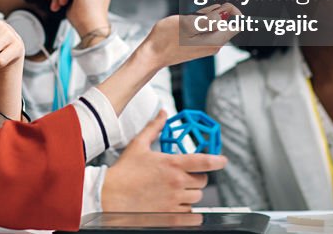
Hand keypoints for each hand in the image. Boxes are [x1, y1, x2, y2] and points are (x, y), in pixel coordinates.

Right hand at [102, 111, 225, 211]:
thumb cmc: (123, 172)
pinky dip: (189, 213)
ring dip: (191, 194)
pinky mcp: (170, 216)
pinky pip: (192, 217)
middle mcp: (176, 183)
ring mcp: (174, 201)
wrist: (110, 197)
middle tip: (186, 176)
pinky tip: (179, 207)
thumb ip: (154, 128)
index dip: (217, 160)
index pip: (204, 161)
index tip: (222, 160)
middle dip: (197, 178)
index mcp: (171, 164)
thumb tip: (163, 114)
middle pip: (202, 181)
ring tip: (178, 191)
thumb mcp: (138, 145)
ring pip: (197, 198)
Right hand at [140, 4, 240, 68]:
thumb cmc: (166, 39)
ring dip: (203, 16)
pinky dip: (198, 21)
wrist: (152, 54)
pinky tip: (185, 23)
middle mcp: (214, 45)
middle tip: (195, 14)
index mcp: (215, 41)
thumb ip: (210, 18)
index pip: (238, 23)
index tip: (219, 6)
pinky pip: (205, 27)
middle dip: (213, 12)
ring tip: (187, 19)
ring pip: (213, 22)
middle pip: (225, 21)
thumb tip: (227, 12)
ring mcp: (207, 45)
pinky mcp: (199, 44)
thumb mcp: (188, 23)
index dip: (232, 10)